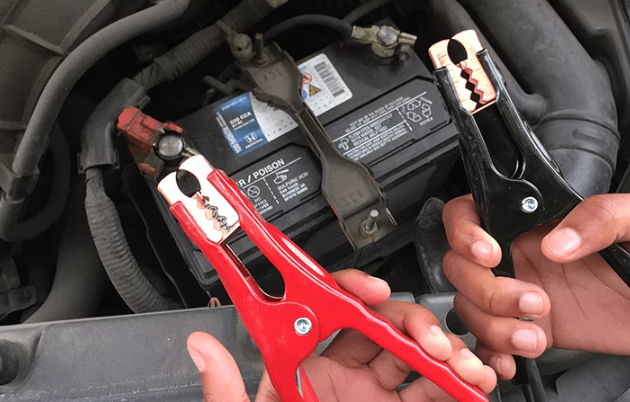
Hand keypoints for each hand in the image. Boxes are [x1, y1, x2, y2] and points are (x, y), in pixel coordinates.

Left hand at [186, 269, 495, 401]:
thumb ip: (227, 393)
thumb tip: (201, 349)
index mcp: (305, 372)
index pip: (331, 316)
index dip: (354, 295)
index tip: (372, 293)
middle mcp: (345, 379)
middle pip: (383, 330)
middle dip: (411, 324)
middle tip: (428, 338)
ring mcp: (377, 399)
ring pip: (416, 360)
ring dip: (443, 353)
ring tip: (461, 364)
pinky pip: (434, 395)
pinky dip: (457, 386)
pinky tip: (471, 383)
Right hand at [442, 194, 629, 380]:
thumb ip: (597, 218)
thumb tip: (556, 243)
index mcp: (532, 221)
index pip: (470, 214)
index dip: (464, 233)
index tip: (490, 254)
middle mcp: (517, 255)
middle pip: (461, 267)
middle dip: (486, 290)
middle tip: (532, 300)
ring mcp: (518, 293)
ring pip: (470, 306)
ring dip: (492, 327)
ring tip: (533, 336)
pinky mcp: (529, 328)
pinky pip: (489, 341)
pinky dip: (491, 354)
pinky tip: (512, 359)